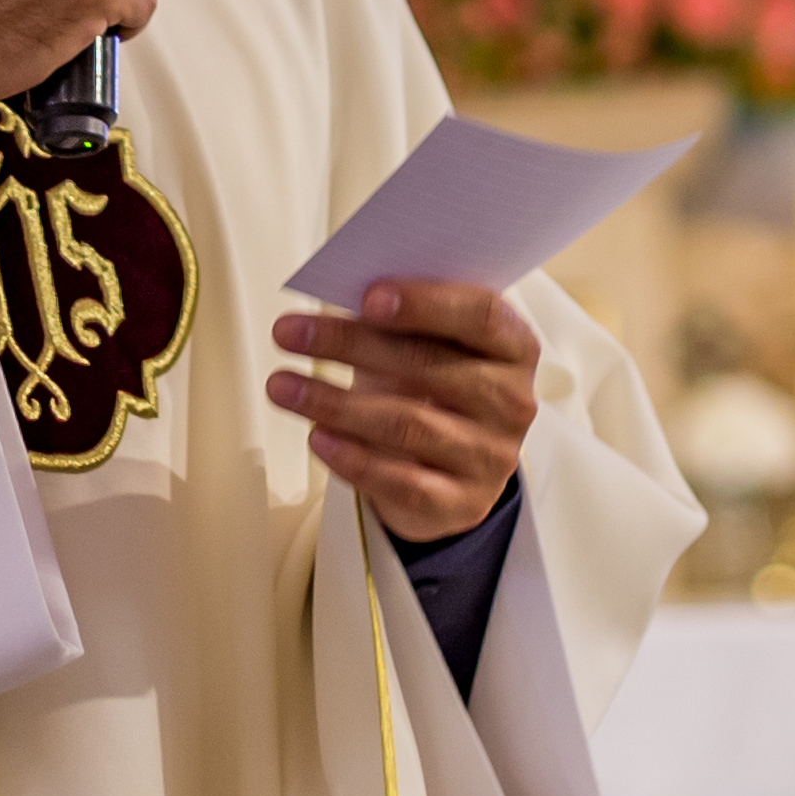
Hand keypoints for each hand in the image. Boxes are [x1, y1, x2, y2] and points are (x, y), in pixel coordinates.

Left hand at [269, 282, 540, 542]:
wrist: (453, 469)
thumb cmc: (432, 384)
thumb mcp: (432, 344)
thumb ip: (402, 318)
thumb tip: (341, 291)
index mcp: (514, 346)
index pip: (481, 314)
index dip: (425, 303)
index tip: (366, 297)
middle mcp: (512, 401)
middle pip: (428, 366)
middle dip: (349, 344)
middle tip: (288, 332)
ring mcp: (491, 456)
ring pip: (407, 425)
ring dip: (334, 402)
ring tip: (280, 385)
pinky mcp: (464, 503)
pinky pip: (402, 482)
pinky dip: (352, 458)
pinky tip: (316, 437)